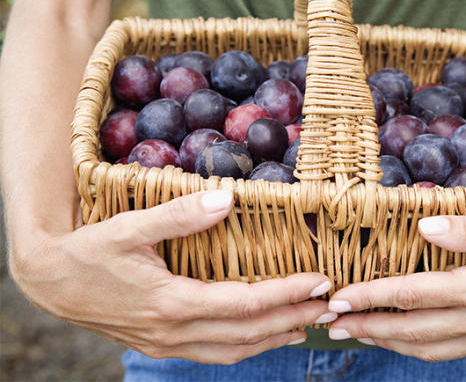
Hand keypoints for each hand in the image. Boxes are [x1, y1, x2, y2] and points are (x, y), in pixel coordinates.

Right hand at [9, 190, 335, 363]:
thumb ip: (179, 216)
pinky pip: (214, 354)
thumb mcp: (130, 227)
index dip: (286, 293)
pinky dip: (245, 347)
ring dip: (273, 338)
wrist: (50, 282)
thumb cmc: (89, 251)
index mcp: (171, 302)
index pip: (245, 303)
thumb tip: (228, 200)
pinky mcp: (162, 345)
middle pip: (248, 334)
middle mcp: (174, 332)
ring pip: (234, 351)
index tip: (319, 281)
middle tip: (326, 305)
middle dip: (292, 319)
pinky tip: (261, 335)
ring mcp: (167, 344)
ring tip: (306, 324)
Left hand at [326, 213, 465, 360]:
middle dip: (367, 327)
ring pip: (427, 347)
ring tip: (356, 335)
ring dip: (387, 342)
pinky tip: (401, 340)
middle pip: (411, 328)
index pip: (413, 294)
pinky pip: (449, 351)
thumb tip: (424, 226)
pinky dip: (417, 348)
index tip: (340, 298)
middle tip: (331, 324)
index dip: (371, 296)